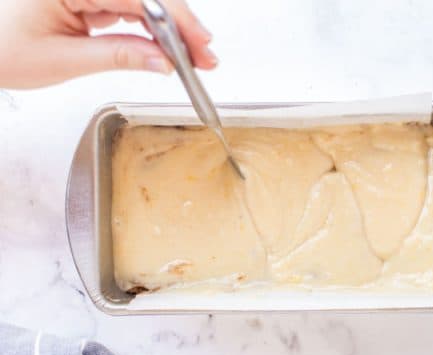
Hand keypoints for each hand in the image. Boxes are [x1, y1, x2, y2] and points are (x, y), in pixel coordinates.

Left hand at [0, 0, 215, 88]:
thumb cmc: (3, 49)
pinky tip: (168, 48)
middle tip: (205, 55)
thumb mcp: (63, 60)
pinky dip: (153, 31)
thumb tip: (163, 61)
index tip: (198, 42)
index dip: (175, 18)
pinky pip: (132, 9)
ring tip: (193, 57)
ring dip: (171, 30)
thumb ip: (118, 56)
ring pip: (144, 1)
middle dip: (180, 25)